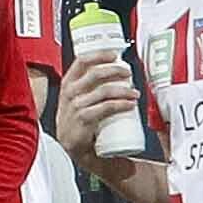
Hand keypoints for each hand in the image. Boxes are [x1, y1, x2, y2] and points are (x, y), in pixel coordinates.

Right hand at [50, 38, 134, 154]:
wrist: (71, 147)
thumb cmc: (77, 121)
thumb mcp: (75, 99)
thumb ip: (87, 86)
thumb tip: (112, 72)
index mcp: (68, 83)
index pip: (82, 61)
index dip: (99, 55)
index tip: (114, 55)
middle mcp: (70, 92)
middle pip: (96, 73)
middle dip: (116, 70)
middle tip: (129, 74)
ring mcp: (76, 106)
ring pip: (105, 91)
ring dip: (124, 90)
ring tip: (135, 93)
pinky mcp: (84, 119)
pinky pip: (107, 107)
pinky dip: (121, 105)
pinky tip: (130, 105)